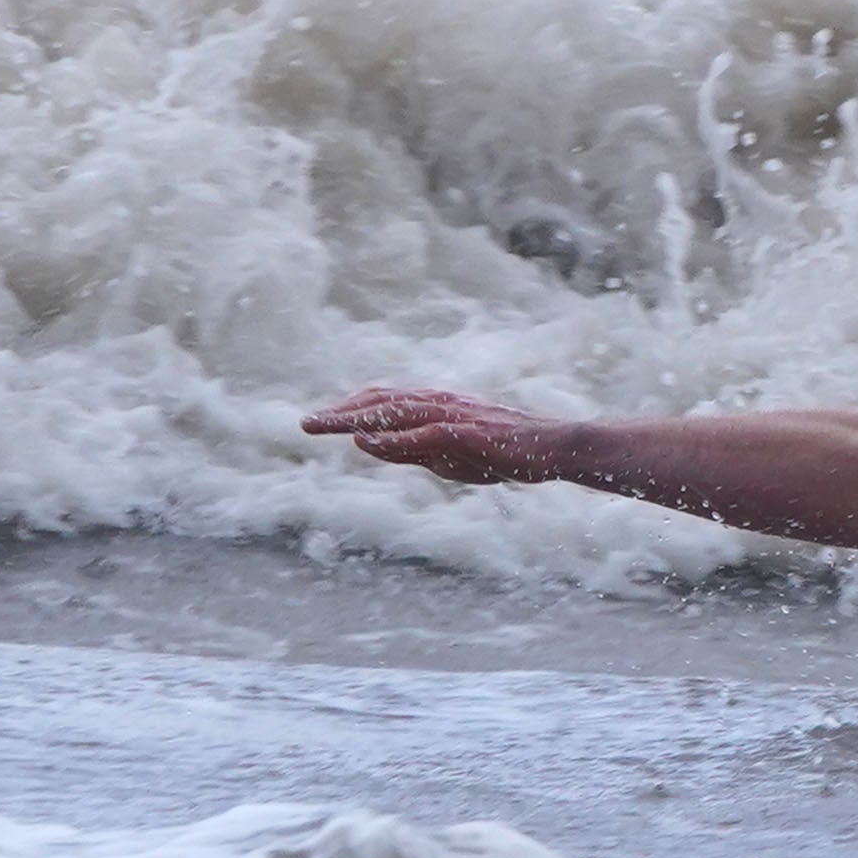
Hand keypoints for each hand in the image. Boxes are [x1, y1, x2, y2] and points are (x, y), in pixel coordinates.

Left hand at [303, 385, 571, 484]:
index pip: (383, 402)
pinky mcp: (465, 432)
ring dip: (354, 417)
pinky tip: (362, 441)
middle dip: (341, 411)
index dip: (349, 408)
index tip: (320, 419)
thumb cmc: (502, 451)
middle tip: (306, 422)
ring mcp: (452, 415)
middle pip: (381, 402)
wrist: (551, 448)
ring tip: (321, 424)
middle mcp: (439, 403)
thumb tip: (363, 443)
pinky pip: (420, 434)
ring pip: (394, 412)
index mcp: (435, 405)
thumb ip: (407, 449)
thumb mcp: (446, 455)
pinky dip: (389, 437)